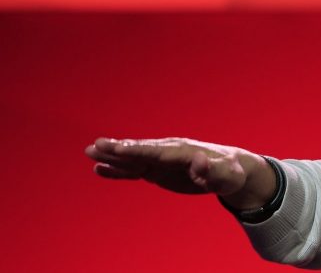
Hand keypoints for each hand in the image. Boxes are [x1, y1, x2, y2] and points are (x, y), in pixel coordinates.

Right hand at [85, 137, 276, 209]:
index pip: (156, 152)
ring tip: (89, 152)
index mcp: (183, 152)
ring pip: (133, 158)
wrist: (231, 171)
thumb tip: (199, 162)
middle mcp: (169, 153)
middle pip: (140, 151)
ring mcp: (162, 161)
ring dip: (112, 156)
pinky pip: (134, 170)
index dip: (137, 151)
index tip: (118, 148)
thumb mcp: (226, 175)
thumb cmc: (230, 173)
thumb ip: (212, 170)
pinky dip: (118, 170)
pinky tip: (100, 169)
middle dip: (118, 149)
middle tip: (95, 145)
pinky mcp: (158, 171)